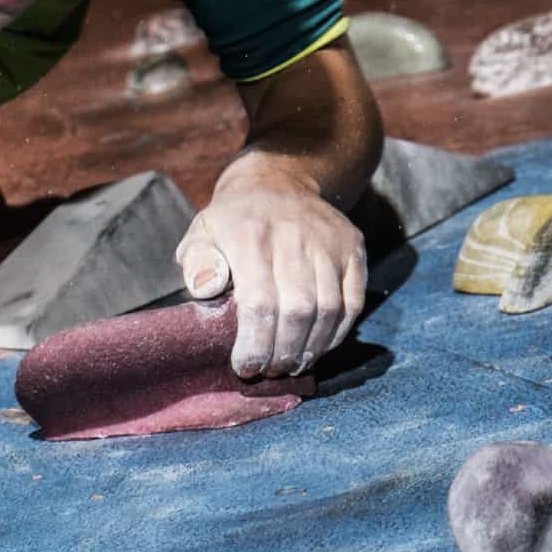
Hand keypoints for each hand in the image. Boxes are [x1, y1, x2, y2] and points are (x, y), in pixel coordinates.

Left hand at [173, 160, 364, 378]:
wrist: (278, 180)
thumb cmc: (232, 221)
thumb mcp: (202, 233)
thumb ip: (198, 262)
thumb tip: (205, 290)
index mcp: (250, 235)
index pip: (259, 304)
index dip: (255, 344)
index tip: (245, 367)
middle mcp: (294, 237)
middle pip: (298, 312)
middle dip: (283, 352)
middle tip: (270, 371)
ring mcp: (329, 242)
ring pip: (330, 310)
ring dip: (311, 348)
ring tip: (291, 364)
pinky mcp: (353, 248)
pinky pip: (353, 302)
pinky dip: (336, 333)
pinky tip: (316, 347)